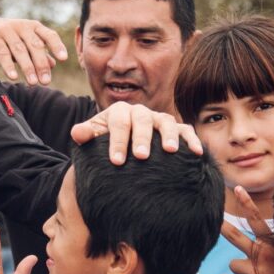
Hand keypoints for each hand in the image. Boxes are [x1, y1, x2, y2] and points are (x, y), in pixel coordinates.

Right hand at [0, 16, 68, 84]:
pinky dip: (8, 66)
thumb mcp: (26, 42)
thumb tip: (53, 65)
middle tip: (45, 81)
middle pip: (35, 45)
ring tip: (33, 83)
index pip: (49, 35)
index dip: (57, 46)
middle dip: (41, 64)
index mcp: (34, 26)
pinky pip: (2, 53)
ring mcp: (7, 31)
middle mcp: (22, 26)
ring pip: (20, 50)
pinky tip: (14, 77)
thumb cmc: (11, 37)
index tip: (63, 59)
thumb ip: (40, 52)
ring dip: (27, 67)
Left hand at [70, 101, 201, 164]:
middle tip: (141, 157)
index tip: (117, 161)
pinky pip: (185, 130)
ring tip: (170, 151)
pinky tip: (197, 152)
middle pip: (142, 120)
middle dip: (142, 138)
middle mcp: (140, 112)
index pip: (118, 122)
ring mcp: (158, 120)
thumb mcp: (94, 137)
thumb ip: (86, 135)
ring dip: (169, 135)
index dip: (117, 141)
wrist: (122, 144)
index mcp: (119, 112)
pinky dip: (192, 139)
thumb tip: (77, 133)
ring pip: (166, 122)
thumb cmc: (106, 142)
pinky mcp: (174, 128)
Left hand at [220, 187, 273, 273]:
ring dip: (238, 268)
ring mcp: (255, 270)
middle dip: (222, 227)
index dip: (246, 202)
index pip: (256, 219)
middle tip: (212, 219)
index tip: (237, 189)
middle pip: (235, 237)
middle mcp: (261, 254)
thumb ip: (272, 242)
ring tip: (252, 273)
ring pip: (233, 264)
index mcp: (271, 243)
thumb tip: (260, 233)